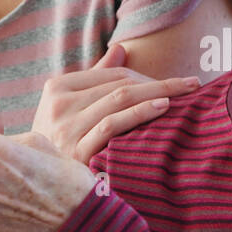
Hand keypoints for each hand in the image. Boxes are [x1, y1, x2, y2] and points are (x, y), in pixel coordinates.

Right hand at [33, 43, 200, 163]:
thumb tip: (121, 47)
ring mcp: (66, 128)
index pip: (112, 74)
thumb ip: (96, 77)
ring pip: (119, 100)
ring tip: (185, 92)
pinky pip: (111, 126)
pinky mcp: (76, 152)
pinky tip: (162, 107)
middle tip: (192, 84)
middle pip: (119, 85)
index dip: (146, 75)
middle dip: (159, 83)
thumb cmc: (60, 143)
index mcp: (57, 87)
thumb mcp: (71, 107)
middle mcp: (59, 104)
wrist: (38, 184)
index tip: (177, 80)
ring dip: (156, 92)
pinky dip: (138, 113)